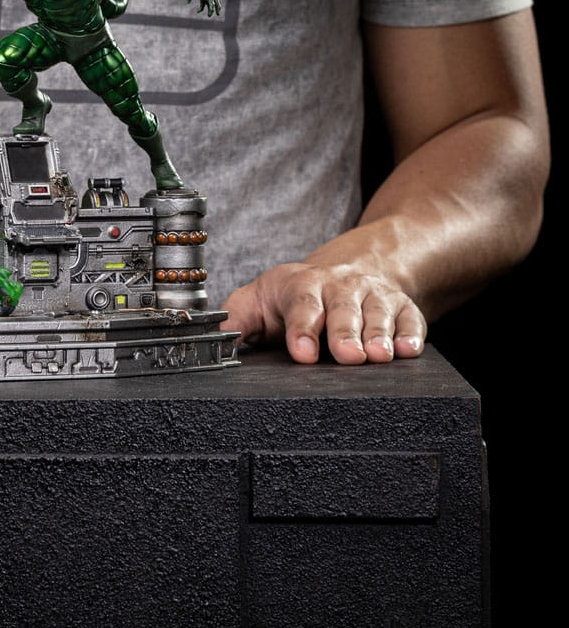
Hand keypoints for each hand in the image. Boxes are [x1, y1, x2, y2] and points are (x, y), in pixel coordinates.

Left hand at [185, 0, 220, 16]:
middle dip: (217, 7)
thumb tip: (188, 2)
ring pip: (210, 2)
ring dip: (212, 7)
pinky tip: (197, 11)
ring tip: (210, 14)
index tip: (209, 15)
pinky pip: (204, 2)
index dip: (211, 8)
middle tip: (218, 14)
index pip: (211, 2)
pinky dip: (202, 7)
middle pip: (215, 1)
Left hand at [221, 263, 425, 363]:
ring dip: (379, 335)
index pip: (301, 304)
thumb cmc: (295, 296)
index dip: (302, 328)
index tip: (302, 353)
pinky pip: (411, 320)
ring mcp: (373, 296)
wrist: (348, 271)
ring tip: (379, 356)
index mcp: (301, 284)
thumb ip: (236, 319)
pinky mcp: (403, 308)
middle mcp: (340, 287)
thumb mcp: (258, 300)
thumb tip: (216, 339)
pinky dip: (411, 334)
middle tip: (347, 356)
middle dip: (345, 332)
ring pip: (378, 313)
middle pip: (343, 308)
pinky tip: (408, 350)